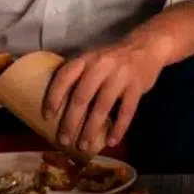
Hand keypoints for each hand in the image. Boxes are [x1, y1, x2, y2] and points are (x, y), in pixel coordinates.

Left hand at [43, 39, 163, 152]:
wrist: (146, 46)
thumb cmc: (112, 58)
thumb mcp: (93, 58)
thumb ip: (79, 75)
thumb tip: (58, 105)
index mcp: (86, 59)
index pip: (64, 77)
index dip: (53, 97)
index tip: (47, 117)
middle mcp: (101, 66)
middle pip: (81, 97)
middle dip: (70, 122)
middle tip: (64, 141)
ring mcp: (120, 76)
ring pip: (102, 107)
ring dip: (91, 129)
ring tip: (84, 146)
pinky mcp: (137, 87)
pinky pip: (126, 112)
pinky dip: (118, 128)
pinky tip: (111, 141)